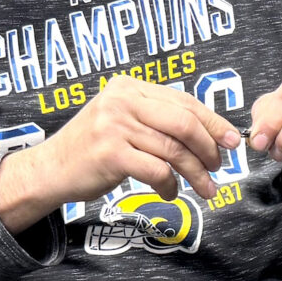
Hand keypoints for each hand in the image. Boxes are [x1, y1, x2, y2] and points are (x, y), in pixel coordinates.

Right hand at [0, 76, 239, 231]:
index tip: (232, 139)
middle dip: (210, 148)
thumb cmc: (93, 148)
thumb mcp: (121, 119)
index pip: (183, 101)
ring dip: (196, 174)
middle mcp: (122, 101)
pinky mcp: (111, 154)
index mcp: (130, 87)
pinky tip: (170, 193)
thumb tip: (208, 131)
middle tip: (220, 167)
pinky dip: (170, 185)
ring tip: (206, 188)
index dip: (213, 121)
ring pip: (174, 151)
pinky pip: (157, 171)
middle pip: (184, 123)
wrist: (49, 169)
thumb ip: (156, 118)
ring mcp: (115, 126)